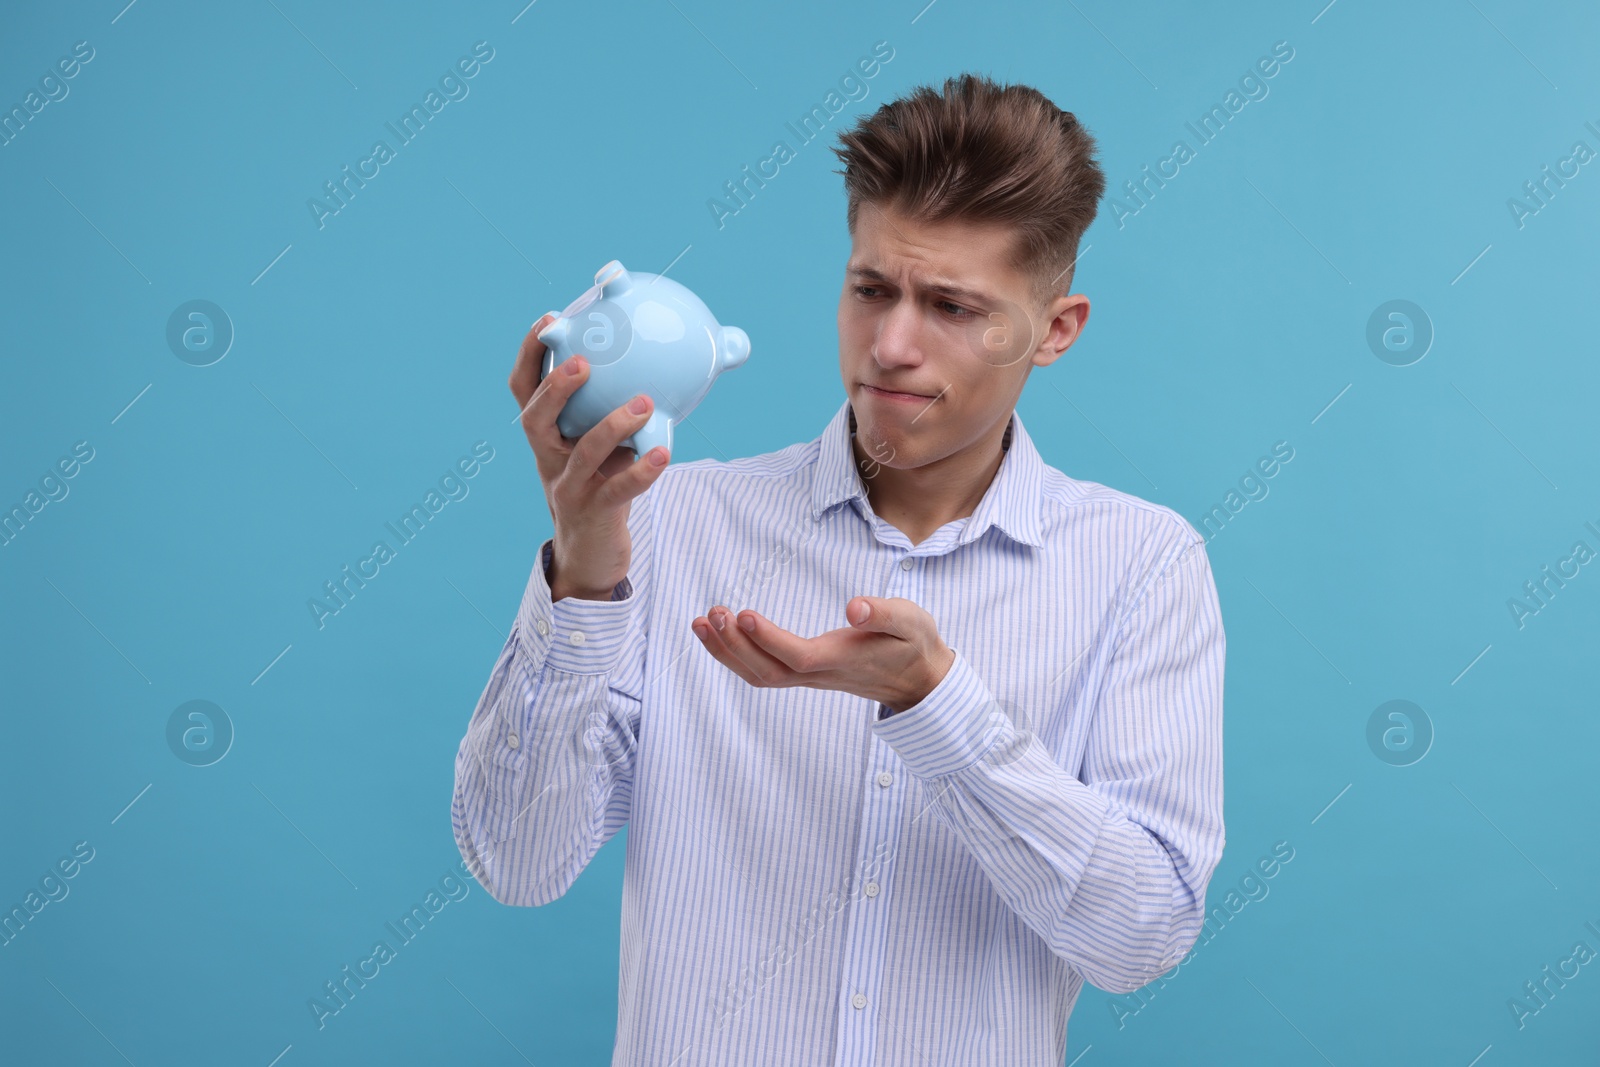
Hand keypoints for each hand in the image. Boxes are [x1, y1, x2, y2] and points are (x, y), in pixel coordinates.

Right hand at [509, 312, 669, 599]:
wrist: (591, 554)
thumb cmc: (604, 484)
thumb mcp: (607, 444)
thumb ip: (626, 408)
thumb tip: (682, 362)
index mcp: (547, 436)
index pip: (525, 391)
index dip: (531, 355)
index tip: (549, 320)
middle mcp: (549, 459)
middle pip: (535, 420)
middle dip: (556, 387)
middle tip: (583, 362)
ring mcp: (568, 489)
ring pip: (581, 454)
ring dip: (612, 424)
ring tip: (643, 403)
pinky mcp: (594, 514)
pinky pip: (618, 490)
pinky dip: (641, 471)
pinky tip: (664, 453)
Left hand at [690, 596, 955, 713]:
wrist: (919, 679)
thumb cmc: (914, 644)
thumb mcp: (911, 621)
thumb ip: (885, 614)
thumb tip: (854, 607)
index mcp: (843, 660)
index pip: (799, 656)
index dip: (768, 640)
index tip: (742, 615)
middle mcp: (821, 674)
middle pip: (769, 671)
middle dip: (735, 646)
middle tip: (711, 613)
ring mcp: (811, 677)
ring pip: (760, 676)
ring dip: (727, 652)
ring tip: (701, 622)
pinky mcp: (805, 673)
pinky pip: (763, 672)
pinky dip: (735, 656)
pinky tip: (717, 636)